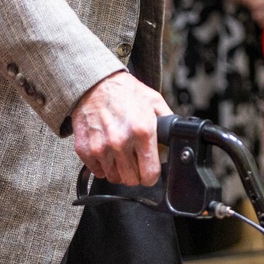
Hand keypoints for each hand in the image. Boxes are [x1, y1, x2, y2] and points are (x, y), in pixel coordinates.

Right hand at [71, 70, 170, 186]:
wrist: (95, 83)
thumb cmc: (124, 92)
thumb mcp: (154, 101)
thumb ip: (168, 121)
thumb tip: (178, 135)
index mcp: (142, 131)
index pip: (150, 173)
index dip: (152, 175)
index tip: (150, 171)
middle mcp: (121, 142)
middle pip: (132, 180)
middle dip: (136, 174)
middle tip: (135, 162)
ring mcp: (101, 147)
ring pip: (114, 178)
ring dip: (119, 170)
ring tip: (121, 154)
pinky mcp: (85, 149)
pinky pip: (98, 172)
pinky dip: (103, 166)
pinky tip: (107, 152)